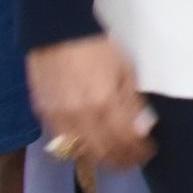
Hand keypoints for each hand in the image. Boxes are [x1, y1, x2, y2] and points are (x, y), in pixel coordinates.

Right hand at [26, 37, 154, 170]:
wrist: (58, 32)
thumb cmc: (98, 47)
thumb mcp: (125, 71)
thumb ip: (132, 103)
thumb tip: (141, 129)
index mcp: (104, 103)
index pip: (124, 141)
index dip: (138, 151)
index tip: (148, 151)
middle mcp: (79, 117)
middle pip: (103, 153)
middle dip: (122, 160)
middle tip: (134, 159)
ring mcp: (58, 118)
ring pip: (81, 152)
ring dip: (101, 158)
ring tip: (116, 156)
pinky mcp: (43, 115)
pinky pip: (62, 142)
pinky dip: (79, 147)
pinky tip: (91, 144)